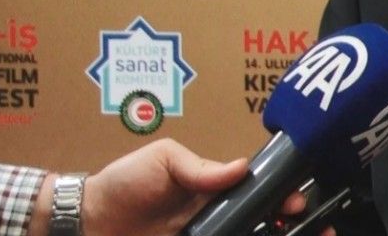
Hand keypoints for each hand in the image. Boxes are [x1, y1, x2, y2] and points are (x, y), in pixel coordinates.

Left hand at [72, 138, 314, 235]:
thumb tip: (241, 167)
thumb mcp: (162, 159)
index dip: (282, 194)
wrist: (88, 221)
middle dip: (288, 222)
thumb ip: (199, 167)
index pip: (258, 191)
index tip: (296, 201)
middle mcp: (216, 217)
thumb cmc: (124, 183)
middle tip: (300, 223)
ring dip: (273, 235)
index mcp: (214, 190)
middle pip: (261, 221)